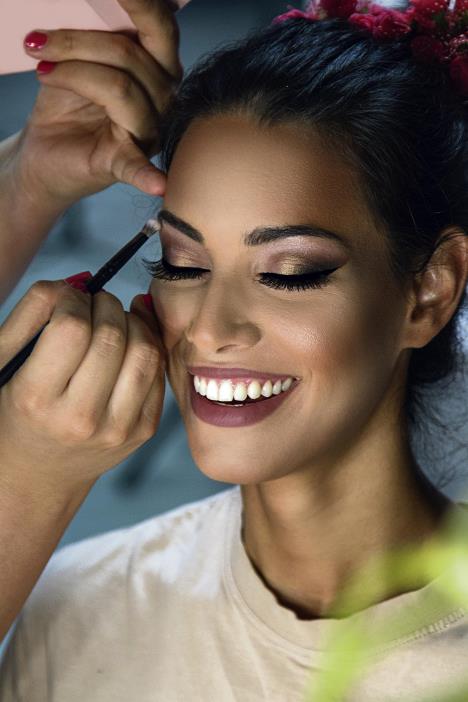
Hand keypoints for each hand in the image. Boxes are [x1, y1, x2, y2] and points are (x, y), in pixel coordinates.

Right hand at [0, 280, 164, 496]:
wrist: (38, 473)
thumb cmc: (15, 409)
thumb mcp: (4, 363)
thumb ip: (30, 314)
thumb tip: (75, 284)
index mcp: (36, 399)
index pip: (72, 328)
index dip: (73, 300)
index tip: (68, 299)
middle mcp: (80, 419)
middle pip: (113, 335)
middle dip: (105, 304)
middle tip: (92, 304)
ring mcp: (118, 429)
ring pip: (145, 351)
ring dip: (132, 321)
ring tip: (112, 320)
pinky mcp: (143, 431)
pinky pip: (158, 372)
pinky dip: (147, 345)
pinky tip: (129, 342)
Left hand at [13, 0, 183, 209]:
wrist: (44, 150)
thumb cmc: (65, 101)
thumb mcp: (80, 57)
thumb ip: (99, 33)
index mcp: (158, 68)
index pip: (162, 28)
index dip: (142, 3)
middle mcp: (163, 99)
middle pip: (132, 56)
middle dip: (81, 41)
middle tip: (38, 41)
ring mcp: (147, 133)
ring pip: (119, 89)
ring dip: (70, 72)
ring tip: (42, 71)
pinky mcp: (124, 162)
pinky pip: (139, 166)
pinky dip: (149, 176)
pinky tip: (158, 185)